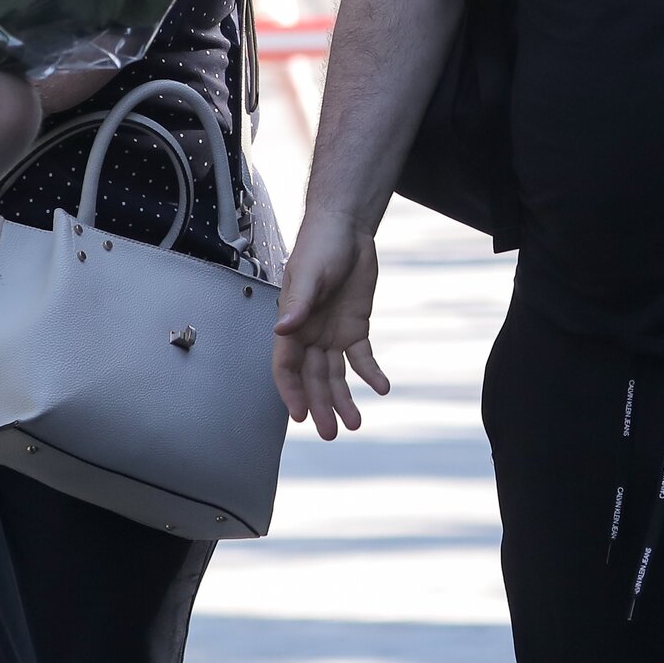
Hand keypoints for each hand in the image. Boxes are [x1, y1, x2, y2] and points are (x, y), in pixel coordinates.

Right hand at [272, 219, 389, 439]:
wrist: (347, 229)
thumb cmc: (320, 246)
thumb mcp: (308, 274)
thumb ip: (298, 303)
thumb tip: (282, 328)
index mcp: (292, 324)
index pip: (286, 367)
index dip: (291, 392)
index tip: (300, 416)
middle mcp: (309, 335)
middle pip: (312, 379)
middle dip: (320, 406)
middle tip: (331, 433)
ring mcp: (332, 333)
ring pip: (336, 375)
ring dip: (344, 399)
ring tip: (356, 423)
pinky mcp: (355, 328)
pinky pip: (361, 357)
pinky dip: (370, 373)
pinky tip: (381, 388)